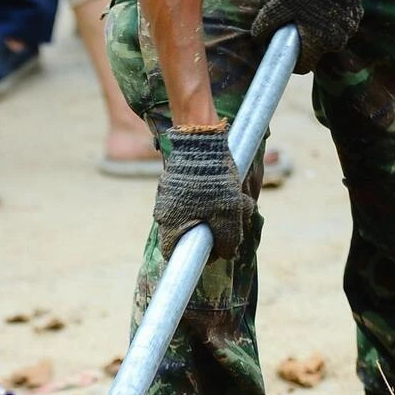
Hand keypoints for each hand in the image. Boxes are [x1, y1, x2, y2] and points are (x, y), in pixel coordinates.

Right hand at [154, 125, 251, 260]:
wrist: (200, 139)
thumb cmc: (213, 181)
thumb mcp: (228, 214)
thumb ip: (228, 239)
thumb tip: (227, 254)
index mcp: (170, 224)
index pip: (173, 253)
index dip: (196, 256)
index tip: (216, 248)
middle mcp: (163, 212)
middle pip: (186, 234)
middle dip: (210, 231)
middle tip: (230, 221)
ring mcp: (166, 196)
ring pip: (191, 215)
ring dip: (212, 212)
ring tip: (232, 200)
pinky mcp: (173, 181)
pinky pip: (190, 198)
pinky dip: (206, 198)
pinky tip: (222, 186)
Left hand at [252, 0, 373, 72]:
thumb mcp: (282, 2)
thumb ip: (267, 22)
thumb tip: (257, 37)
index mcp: (319, 42)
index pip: (303, 66)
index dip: (292, 62)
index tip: (285, 51)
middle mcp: (337, 42)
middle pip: (315, 51)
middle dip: (304, 41)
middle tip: (295, 22)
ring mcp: (349, 30)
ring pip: (327, 37)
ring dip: (317, 28)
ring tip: (309, 7)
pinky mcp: (355, 17)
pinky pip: (338, 25)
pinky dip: (329, 19)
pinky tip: (323, 1)